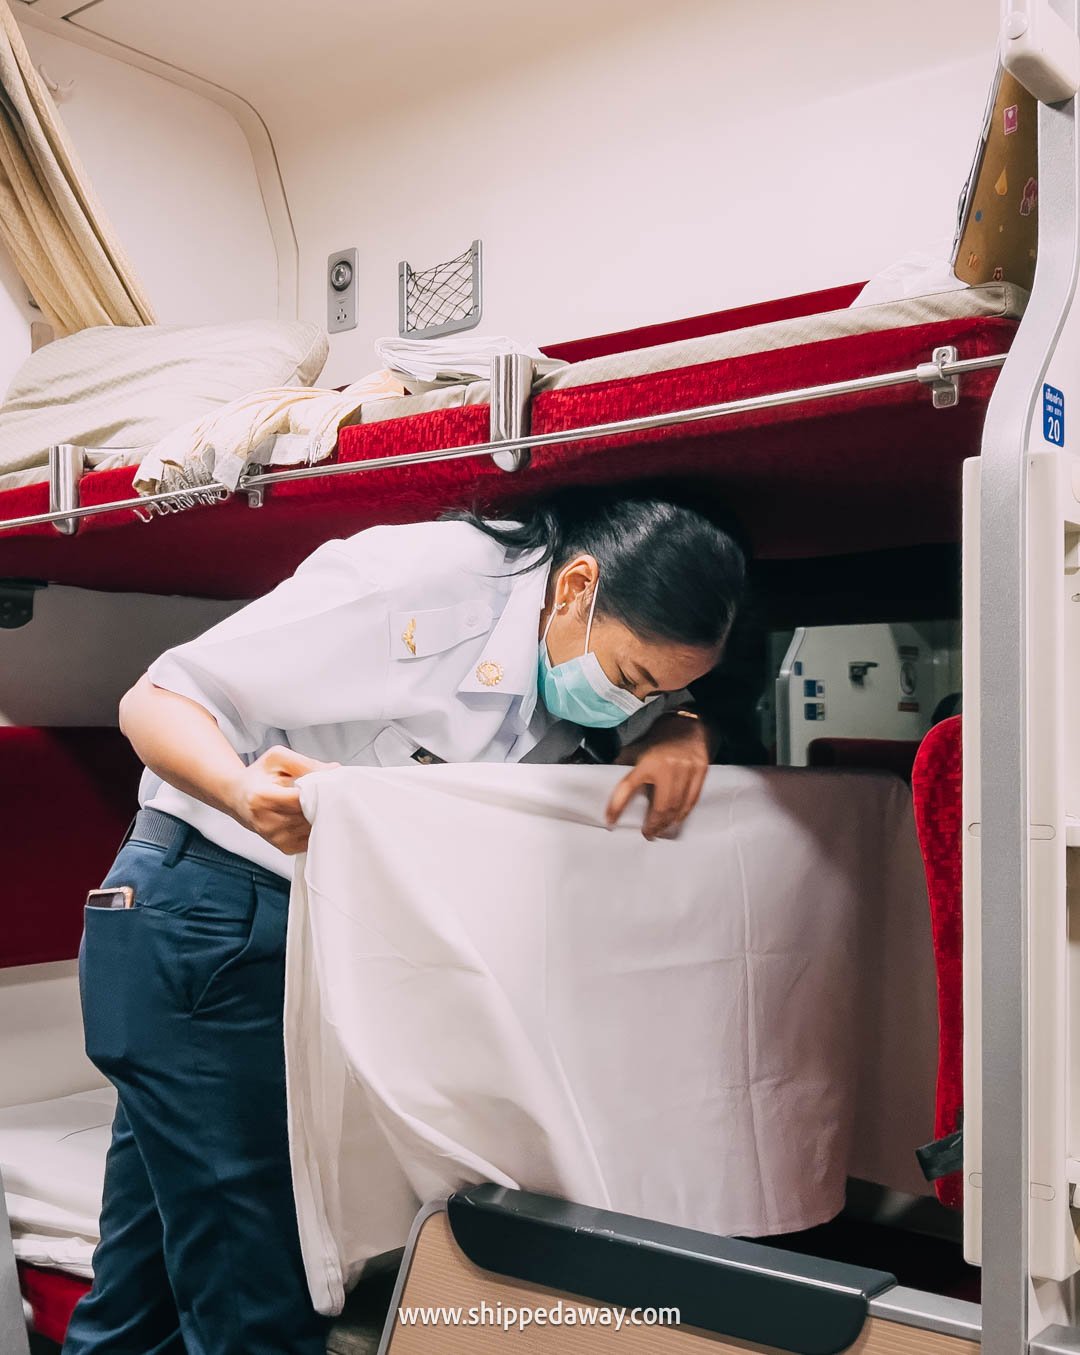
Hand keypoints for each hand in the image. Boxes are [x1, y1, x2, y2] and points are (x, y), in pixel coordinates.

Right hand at [223, 745, 339, 854]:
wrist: (239, 799)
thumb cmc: (259, 776)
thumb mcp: (277, 759)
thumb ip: (305, 763)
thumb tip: (334, 770)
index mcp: (262, 798)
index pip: (301, 799)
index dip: (319, 791)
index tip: (330, 783)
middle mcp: (267, 822)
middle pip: (309, 815)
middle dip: (324, 802)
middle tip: (331, 791)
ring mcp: (276, 838)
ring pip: (313, 828)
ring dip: (323, 815)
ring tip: (319, 801)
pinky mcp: (285, 848)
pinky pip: (312, 838)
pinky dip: (318, 826)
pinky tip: (313, 814)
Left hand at [606, 714, 709, 839]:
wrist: (689, 723)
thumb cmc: (660, 737)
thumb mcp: (637, 747)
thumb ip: (625, 764)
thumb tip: (607, 781)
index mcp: (647, 761)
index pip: (628, 788)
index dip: (617, 806)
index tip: (610, 821)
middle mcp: (668, 767)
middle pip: (660, 806)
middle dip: (653, 824)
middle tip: (648, 833)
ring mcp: (686, 770)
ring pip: (677, 806)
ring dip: (668, 823)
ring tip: (661, 831)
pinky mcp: (701, 772)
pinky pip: (692, 800)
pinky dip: (683, 814)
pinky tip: (676, 820)